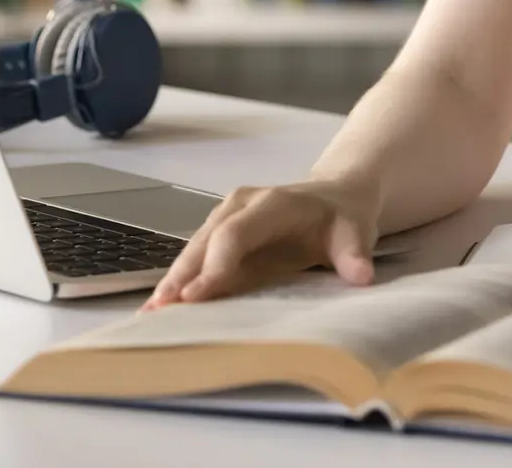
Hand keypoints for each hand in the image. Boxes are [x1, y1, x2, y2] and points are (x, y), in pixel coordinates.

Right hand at [142, 177, 380, 309]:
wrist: (335, 196)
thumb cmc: (342, 217)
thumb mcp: (356, 231)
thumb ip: (354, 253)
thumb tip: (360, 277)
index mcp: (273, 203)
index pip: (236, 234)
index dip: (215, 264)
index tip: (197, 296)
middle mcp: (242, 205)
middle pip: (205, 241)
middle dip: (182, 276)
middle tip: (161, 311)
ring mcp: (226, 217)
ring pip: (194, 249)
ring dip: (173, 280)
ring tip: (150, 315)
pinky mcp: (220, 234)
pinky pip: (196, 257)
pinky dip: (179, 281)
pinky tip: (161, 308)